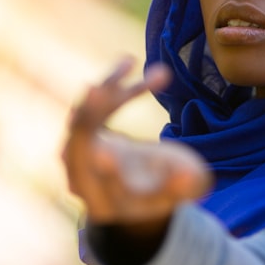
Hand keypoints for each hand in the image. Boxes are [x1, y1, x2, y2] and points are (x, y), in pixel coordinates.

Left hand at [61, 58, 211, 232]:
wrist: (137, 188)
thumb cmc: (164, 193)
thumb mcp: (180, 193)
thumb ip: (184, 187)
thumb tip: (188, 177)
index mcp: (108, 202)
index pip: (102, 187)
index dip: (107, 172)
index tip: (106, 151)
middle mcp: (83, 180)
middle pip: (82, 147)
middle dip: (91, 118)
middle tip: (99, 90)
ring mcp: (76, 156)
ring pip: (84, 118)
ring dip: (108, 89)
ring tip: (129, 62)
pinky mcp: (80, 133)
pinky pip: (90, 105)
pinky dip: (109, 84)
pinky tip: (128, 62)